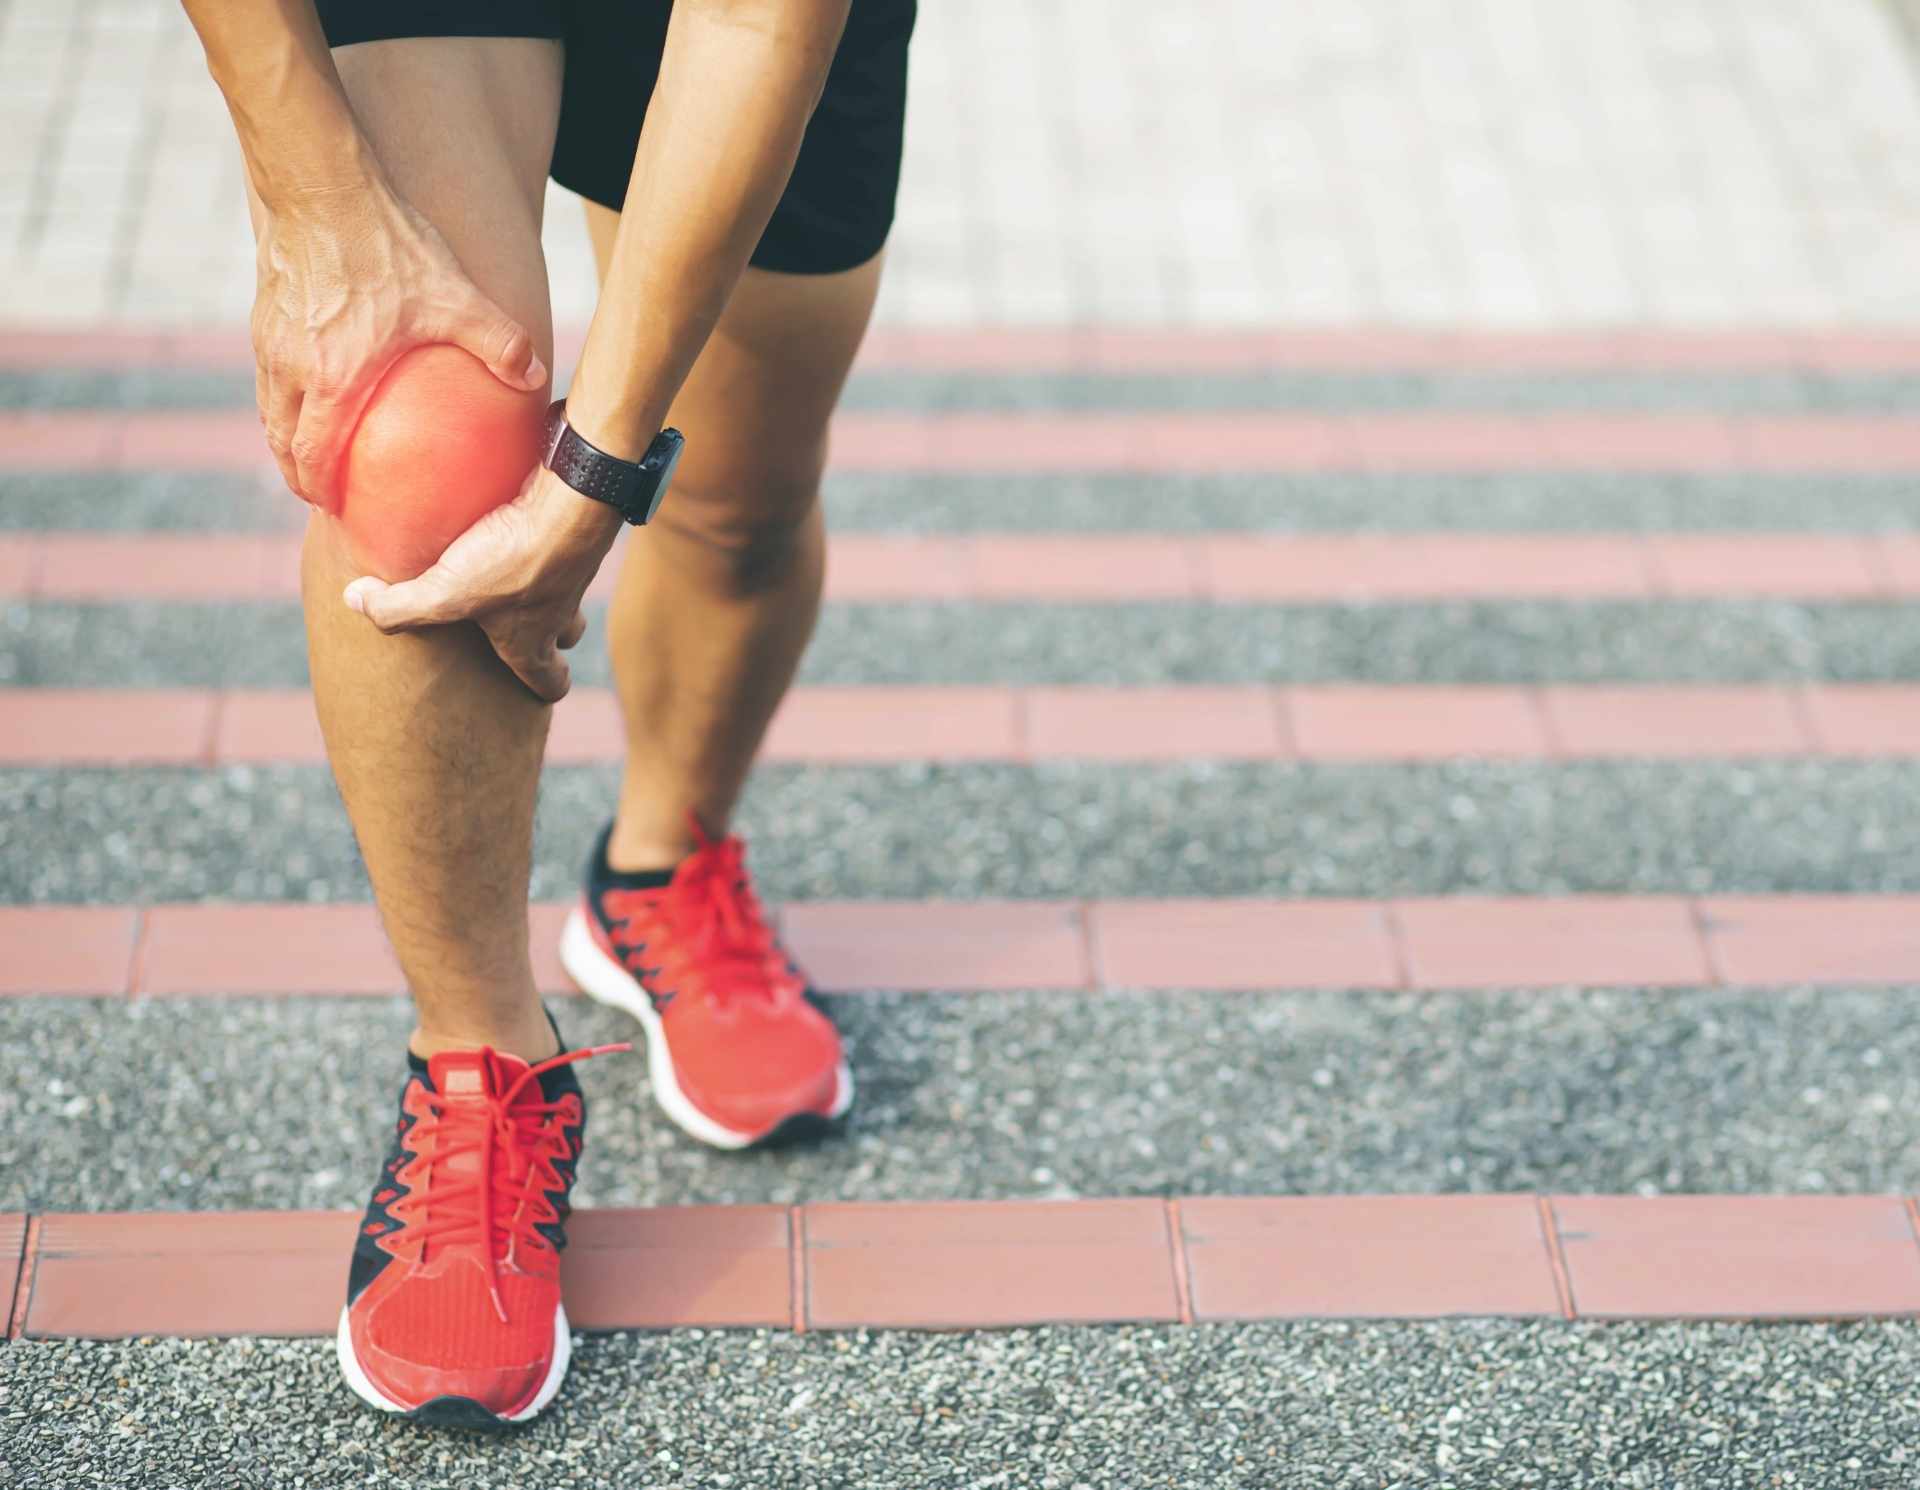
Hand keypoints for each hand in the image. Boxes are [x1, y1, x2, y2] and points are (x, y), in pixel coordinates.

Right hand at [250, 177, 546, 509]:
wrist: (318, 183)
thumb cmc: (386, 244)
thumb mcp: (454, 297)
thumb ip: (499, 343)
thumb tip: (537, 378)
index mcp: (330, 381)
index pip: (313, 458)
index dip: (320, 492)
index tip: (336, 510)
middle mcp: (289, 369)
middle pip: (281, 441)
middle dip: (298, 475)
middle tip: (323, 494)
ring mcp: (270, 341)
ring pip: (269, 408)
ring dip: (286, 438)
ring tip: (312, 454)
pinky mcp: (263, 313)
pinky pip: (267, 372)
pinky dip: (282, 396)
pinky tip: (309, 389)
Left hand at [340, 466, 622, 701]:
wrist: (573, 506)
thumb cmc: (512, 559)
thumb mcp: (446, 592)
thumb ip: (397, 607)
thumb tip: (355, 601)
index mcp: (533, 642)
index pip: (550, 683)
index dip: (544, 687)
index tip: (536, 687)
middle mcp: (560, 613)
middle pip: (564, 636)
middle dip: (548, 636)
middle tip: (520, 625)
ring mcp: (574, 574)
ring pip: (567, 593)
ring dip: (547, 589)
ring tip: (515, 571)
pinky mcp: (576, 535)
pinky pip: (564, 549)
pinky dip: (546, 545)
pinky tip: (519, 524)